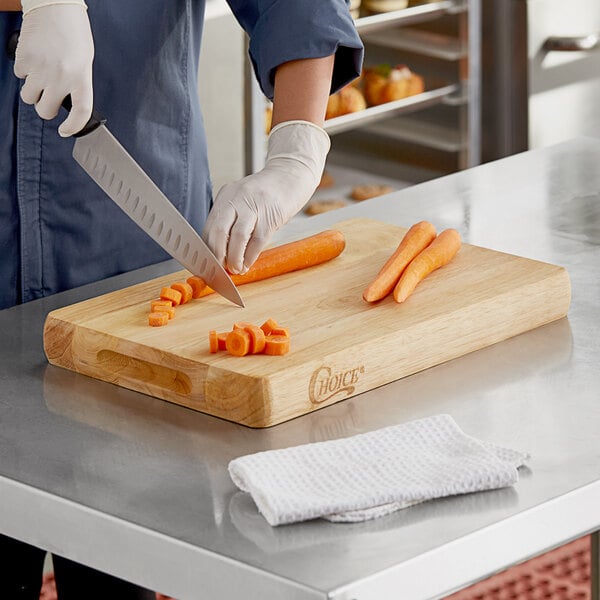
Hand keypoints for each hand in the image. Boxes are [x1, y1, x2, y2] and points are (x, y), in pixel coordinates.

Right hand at [14, 2, 93, 136]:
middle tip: (49, 100)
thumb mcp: (84, 61)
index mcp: (81, 77)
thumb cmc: (73, 32)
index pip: (81, 112)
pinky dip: (24, 73)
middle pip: (46, 111)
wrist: (55, 5)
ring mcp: (41, 68)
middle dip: (45, 109)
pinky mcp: (24, 59)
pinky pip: (20, 77)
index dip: (73, 126)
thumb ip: (77, 83)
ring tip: (40, 78)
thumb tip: (68, 102)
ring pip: (29, 97)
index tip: (65, 131)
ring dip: (33, 92)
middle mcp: (61, 76)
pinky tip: (34, 60)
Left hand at [202, 121, 329, 273]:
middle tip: (219, 270)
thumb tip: (222, 253)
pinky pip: (258, 240)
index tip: (209, 264)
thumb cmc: (265, 195)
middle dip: (217, 255)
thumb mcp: (242, 201)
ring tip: (236, 269)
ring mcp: (254, 206)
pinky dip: (251, 255)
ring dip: (234, 258)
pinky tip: (248, 263)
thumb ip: (231, 222)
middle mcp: (236, 199)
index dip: (207, 249)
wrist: (290, 176)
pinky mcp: (271, 215)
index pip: (210, 226)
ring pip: (238, 237)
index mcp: (225, 196)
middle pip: (219, 230)